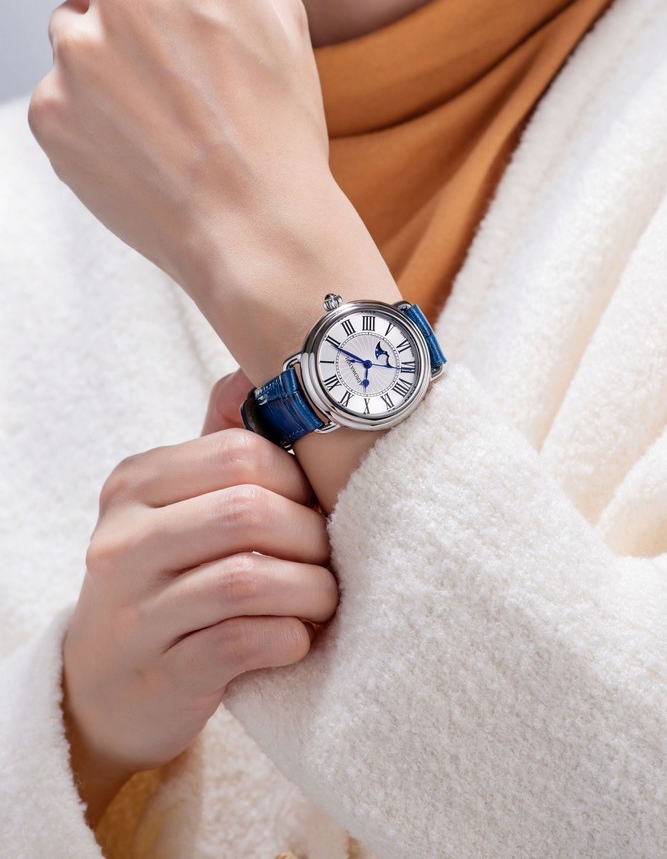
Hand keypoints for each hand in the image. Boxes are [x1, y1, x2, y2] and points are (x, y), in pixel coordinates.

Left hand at [28, 0, 333, 299]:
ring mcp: (78, 55)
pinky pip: (56, 84)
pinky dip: (89, 105)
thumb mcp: (286, 16)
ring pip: (70, 18)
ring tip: (159, 105)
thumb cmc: (280, 129)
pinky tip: (139, 140)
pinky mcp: (50, 113)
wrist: (254, 232)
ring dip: (102, 43)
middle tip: (147, 13)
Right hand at [62, 368, 337, 825]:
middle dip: (310, 535)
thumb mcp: (175, 505)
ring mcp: (134, 610)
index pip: (240, 453)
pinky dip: (289, 638)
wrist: (107, 684)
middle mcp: (123, 540)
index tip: (315, 504)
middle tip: (329, 556)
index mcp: (135, 484)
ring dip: (310, 590)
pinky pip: (242, 644)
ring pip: (247, 579)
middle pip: (248, 512)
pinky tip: (298, 638)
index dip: (298, 478)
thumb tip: (252, 372)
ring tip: (323, 599)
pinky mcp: (159, 673)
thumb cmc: (163, 577)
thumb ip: (217, 445)